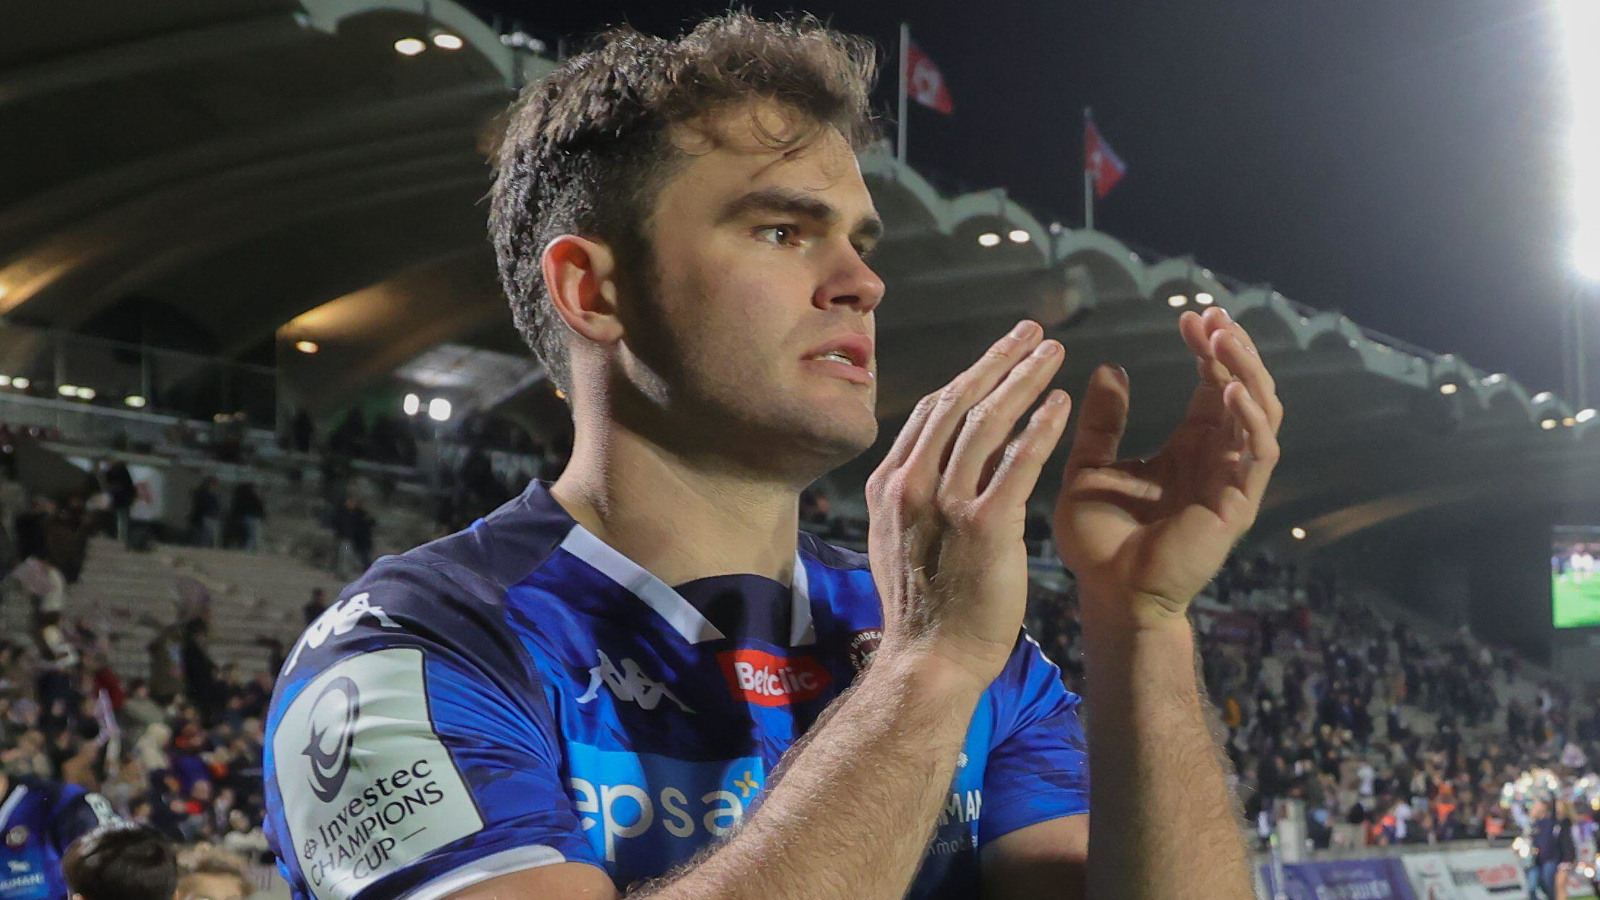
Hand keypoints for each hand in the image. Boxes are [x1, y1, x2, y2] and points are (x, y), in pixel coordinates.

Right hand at [867, 320, 1072, 687]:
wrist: (928, 662)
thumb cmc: (923, 611)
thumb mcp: (897, 541)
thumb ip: (911, 499)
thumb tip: (926, 466)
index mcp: (890, 486)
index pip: (930, 414)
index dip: (968, 377)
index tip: (997, 356)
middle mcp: (911, 485)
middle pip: (957, 403)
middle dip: (997, 361)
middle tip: (1031, 331)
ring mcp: (945, 504)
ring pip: (986, 422)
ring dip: (1022, 379)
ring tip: (1053, 351)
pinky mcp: (984, 526)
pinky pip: (1016, 462)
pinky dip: (1040, 427)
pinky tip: (1063, 402)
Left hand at [1053, 307, 1283, 627]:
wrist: (1109, 595)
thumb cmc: (1100, 540)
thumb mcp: (1090, 466)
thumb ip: (1103, 421)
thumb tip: (1110, 367)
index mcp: (1188, 448)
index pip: (1211, 385)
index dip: (1206, 349)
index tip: (1188, 317)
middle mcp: (1217, 459)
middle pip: (1245, 390)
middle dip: (1233, 350)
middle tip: (1212, 316)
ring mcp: (1232, 480)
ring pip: (1262, 413)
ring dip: (1247, 372)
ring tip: (1223, 338)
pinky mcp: (1238, 504)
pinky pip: (1259, 453)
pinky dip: (1250, 418)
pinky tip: (1230, 389)